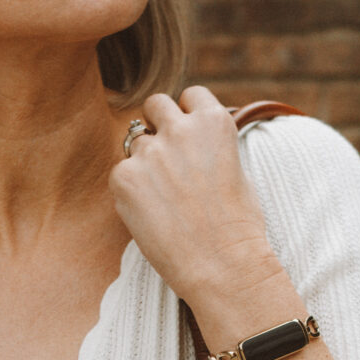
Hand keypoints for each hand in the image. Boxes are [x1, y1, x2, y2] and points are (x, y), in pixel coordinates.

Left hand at [109, 86, 278, 308]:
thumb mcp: (238, 170)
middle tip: (167, 158)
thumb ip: (212, 146)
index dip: (188, 114)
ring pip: (136, 142)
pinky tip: (151, 215)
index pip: (190, 95)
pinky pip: (121, 173)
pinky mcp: (123, 178)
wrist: (221, 264)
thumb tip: (195, 141)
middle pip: (155, 105)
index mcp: (214, 121)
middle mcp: (180, 128)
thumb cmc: (238, 226)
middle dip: (159, 123)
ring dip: (145, 160)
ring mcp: (149, 152)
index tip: (189, 134)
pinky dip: (131, 190)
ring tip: (164, 196)